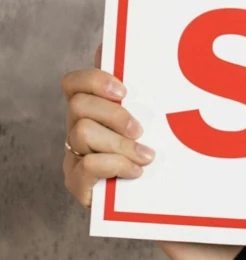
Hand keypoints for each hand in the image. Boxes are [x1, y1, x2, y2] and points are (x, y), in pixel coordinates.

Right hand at [61, 52, 152, 204]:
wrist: (157, 204)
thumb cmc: (152, 157)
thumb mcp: (152, 123)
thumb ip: (142, 96)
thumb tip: (127, 55)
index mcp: (91, 112)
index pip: (73, 83)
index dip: (94, 80)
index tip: (123, 92)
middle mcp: (76, 131)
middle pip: (77, 105)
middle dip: (113, 115)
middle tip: (139, 130)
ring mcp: (74, 158)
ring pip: (81, 133)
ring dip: (119, 144)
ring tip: (145, 157)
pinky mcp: (77, 185)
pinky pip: (88, 165)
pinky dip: (116, 165)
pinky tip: (136, 171)